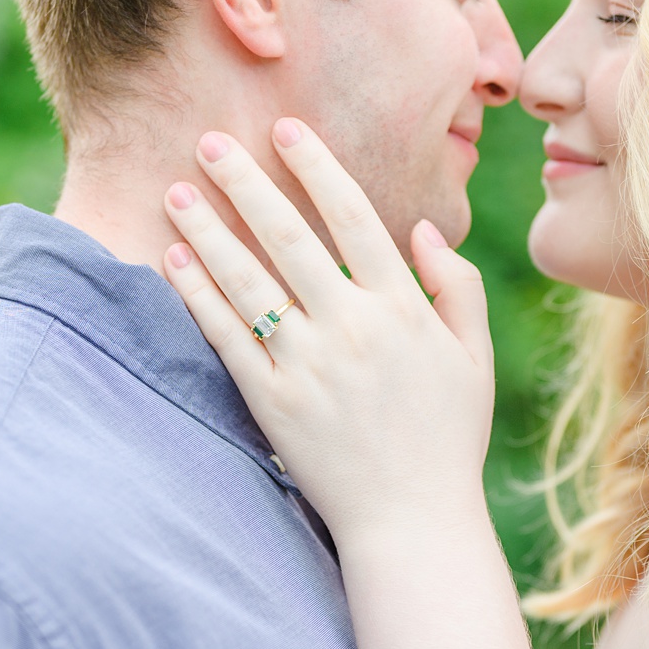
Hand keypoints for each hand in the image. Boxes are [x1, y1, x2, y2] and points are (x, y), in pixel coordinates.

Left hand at [160, 121, 494, 539]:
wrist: (413, 520)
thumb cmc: (449, 437)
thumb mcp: (475, 357)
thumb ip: (457, 287)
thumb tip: (422, 230)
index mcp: (404, 309)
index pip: (355, 216)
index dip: (317, 166)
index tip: (286, 128)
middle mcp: (354, 328)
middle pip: (291, 236)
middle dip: (247, 182)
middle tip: (210, 139)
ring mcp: (308, 365)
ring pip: (248, 280)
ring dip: (208, 230)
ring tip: (176, 190)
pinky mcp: (272, 402)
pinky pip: (227, 336)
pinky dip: (197, 295)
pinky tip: (173, 260)